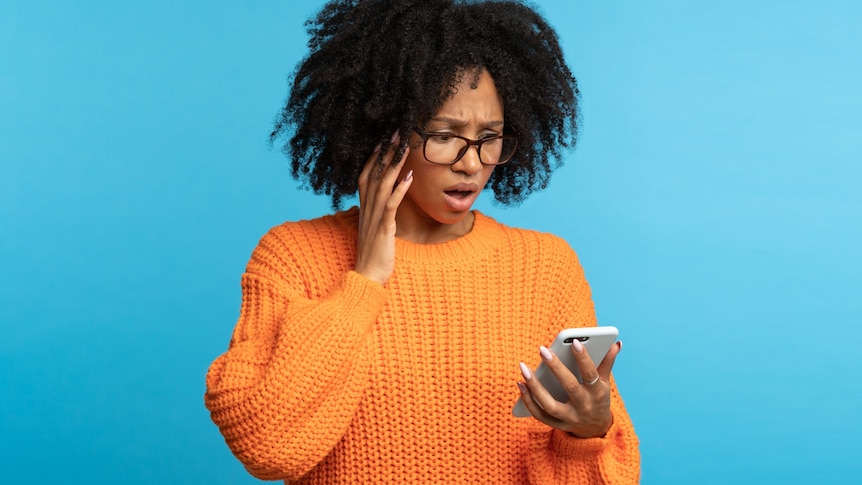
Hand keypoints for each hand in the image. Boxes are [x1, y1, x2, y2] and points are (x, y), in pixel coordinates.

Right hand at [354, 133, 412, 284]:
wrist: (367, 278)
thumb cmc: (374, 256)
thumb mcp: (375, 230)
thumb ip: (379, 215)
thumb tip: (386, 204)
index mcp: (364, 209)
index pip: (367, 176)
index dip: (374, 157)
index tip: (384, 139)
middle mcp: (367, 209)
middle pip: (374, 174)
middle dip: (385, 152)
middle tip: (396, 132)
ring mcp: (374, 218)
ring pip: (382, 184)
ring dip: (393, 164)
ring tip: (404, 146)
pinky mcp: (383, 229)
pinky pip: (391, 204)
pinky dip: (399, 189)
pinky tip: (409, 176)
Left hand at [517, 340, 622, 437]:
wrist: (595, 429)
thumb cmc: (597, 398)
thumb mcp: (605, 383)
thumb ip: (606, 363)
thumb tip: (616, 343)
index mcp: (597, 393)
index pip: (590, 374)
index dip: (584, 358)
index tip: (574, 342)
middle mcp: (584, 406)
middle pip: (569, 387)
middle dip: (556, 367)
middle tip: (542, 349)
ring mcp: (570, 418)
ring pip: (550, 405)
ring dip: (535, 387)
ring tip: (524, 368)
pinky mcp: (558, 425)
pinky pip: (540, 415)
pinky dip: (529, 401)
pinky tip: (521, 384)